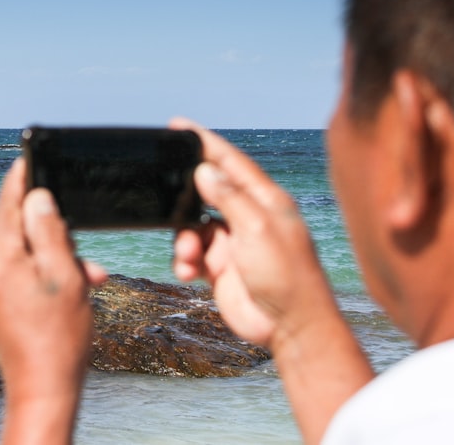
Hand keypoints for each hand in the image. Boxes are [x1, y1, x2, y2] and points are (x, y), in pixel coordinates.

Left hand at [0, 158, 107, 444]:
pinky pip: (19, 275)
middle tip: (78, 237)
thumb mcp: (64, 274)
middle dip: (51, 230)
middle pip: (17, 228)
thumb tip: (37, 196)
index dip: (22, 177)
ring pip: (23, 254)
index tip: (30, 155)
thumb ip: (49, 230)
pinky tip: (72, 288)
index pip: (8, 202)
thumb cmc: (58, 336)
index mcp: (0, 257)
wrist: (41, 390)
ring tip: (88, 276)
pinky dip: (44, 275)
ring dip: (55, 258)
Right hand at [170, 118, 338, 349]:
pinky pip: (192, 253)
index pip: (232, 162)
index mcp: (266, 200)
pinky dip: (185, 261)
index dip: (205, 143)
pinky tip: (188, 273)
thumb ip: (229, 198)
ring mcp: (234, 242)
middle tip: (163, 191)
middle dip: (184, 197)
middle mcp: (249, 217)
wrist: (290, 328)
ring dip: (184, 239)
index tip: (179, 126)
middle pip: (206, 192)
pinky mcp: (221, 266)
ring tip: (189, 257)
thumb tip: (205, 171)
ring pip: (193, 225)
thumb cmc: (287, 277)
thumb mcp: (256, 230)